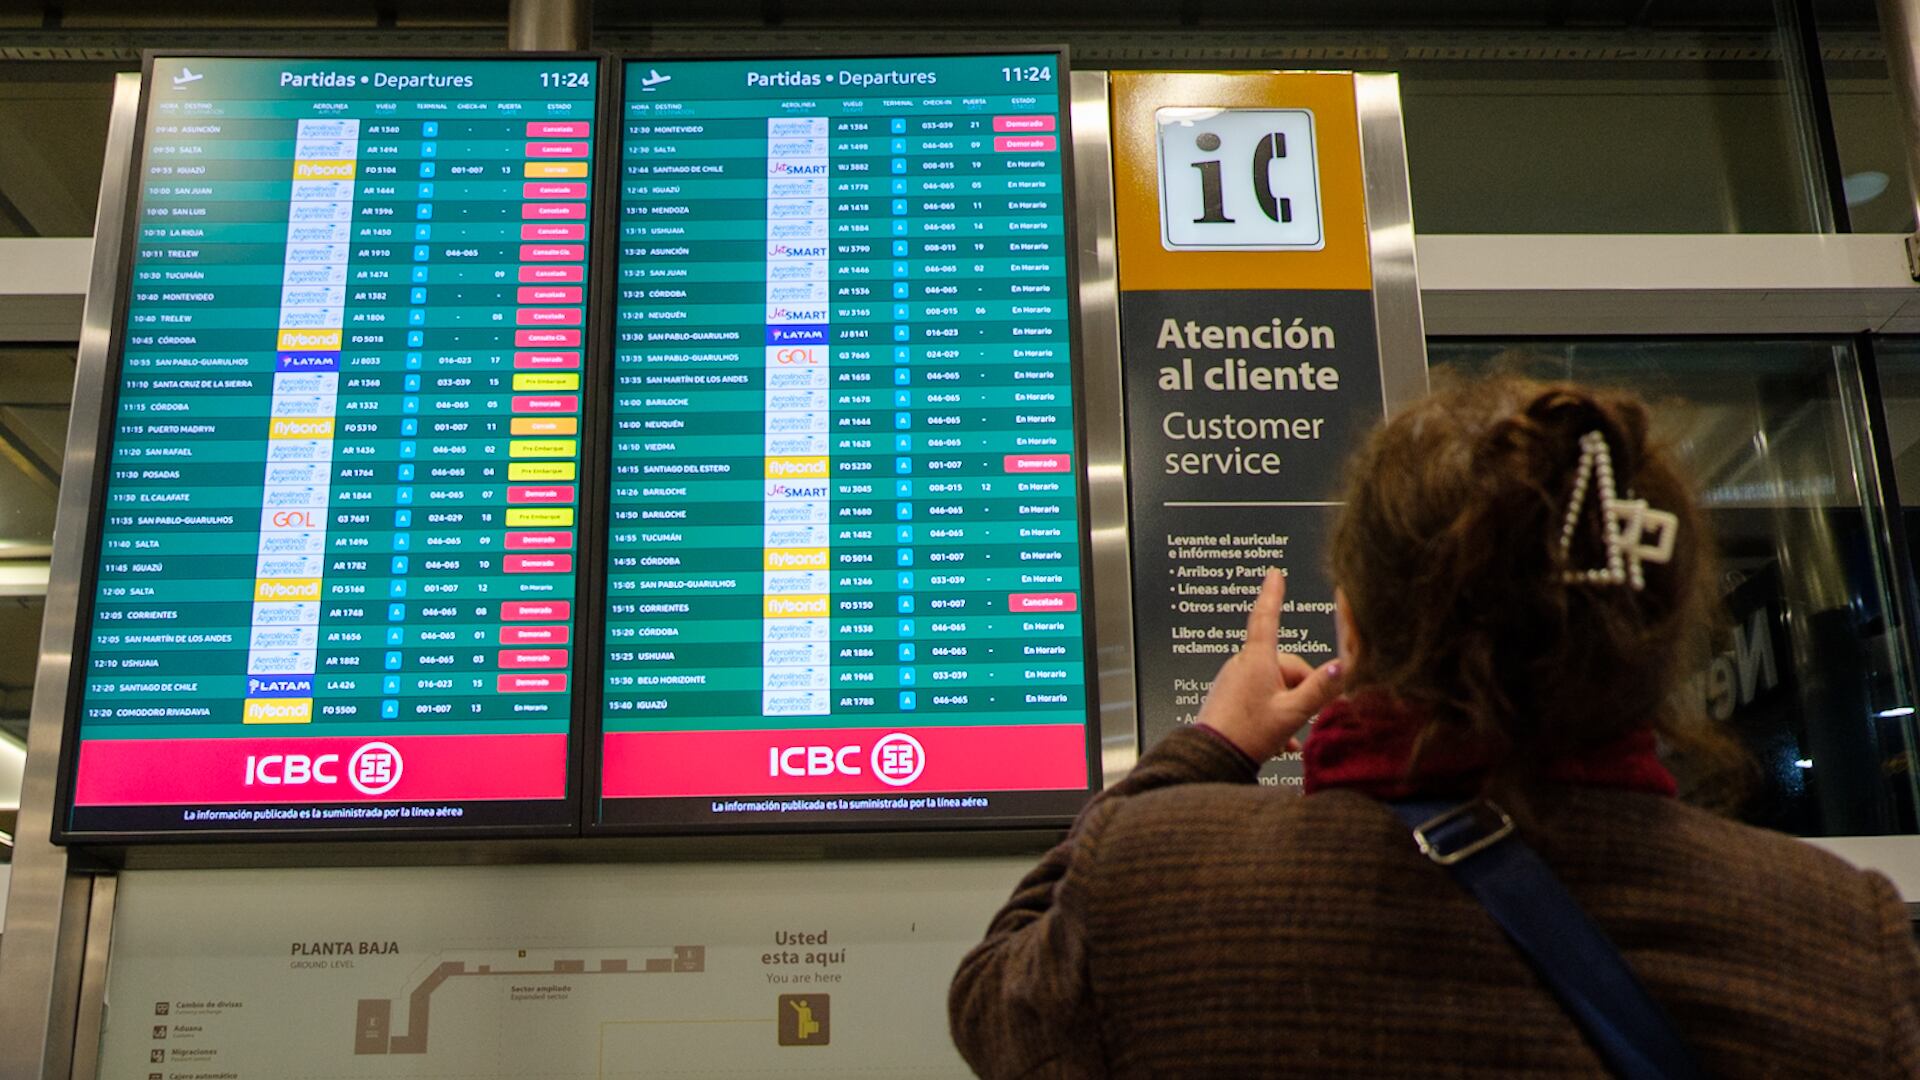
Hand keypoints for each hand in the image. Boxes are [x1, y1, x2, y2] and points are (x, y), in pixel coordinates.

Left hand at [1195, 569, 1343, 761]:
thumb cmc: (1249, 734)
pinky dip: (1273, 715)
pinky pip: (1259, 698)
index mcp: (1257, 659)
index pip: (1267, 617)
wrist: (1211, 758)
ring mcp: (1233, 680)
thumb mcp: (1292, 712)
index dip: (1273, 594)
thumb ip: (1319, 689)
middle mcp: (1242, 664)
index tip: (1274, 573)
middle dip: (1299, 687)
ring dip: (1287, 706)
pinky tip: (1282, 743)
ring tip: (1287, 735)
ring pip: (1274, 684)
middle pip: (1284, 664)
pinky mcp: (1228, 697)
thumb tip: (1343, 667)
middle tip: (1303, 716)